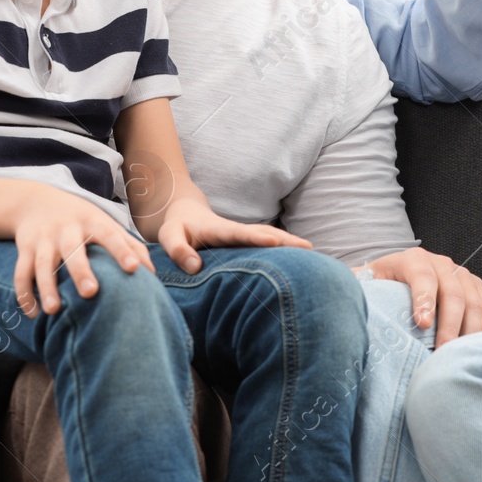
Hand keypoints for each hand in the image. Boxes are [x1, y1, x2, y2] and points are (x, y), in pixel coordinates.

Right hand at [12, 185, 152, 315]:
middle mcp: (67, 229)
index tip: (134, 268)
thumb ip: (130, 245)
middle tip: (90, 293)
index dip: (122, 251)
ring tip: (54, 310)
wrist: (36, 201)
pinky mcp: (25, 249)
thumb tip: (152, 273)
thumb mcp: (105, 223)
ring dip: (47, 287)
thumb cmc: (81, 219)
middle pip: (72, 249)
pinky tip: (33, 313)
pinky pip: (21, 272)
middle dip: (80, 271)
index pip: (110, 235)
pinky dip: (25, 294)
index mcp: (92, 222)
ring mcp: (44, 239)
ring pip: (43, 263)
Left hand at [154, 197, 311, 273]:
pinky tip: (301, 258)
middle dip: (286, 240)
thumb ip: (178, 251)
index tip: (274, 243)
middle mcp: (236, 231)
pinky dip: (285, 249)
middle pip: (265, 234)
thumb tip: (196, 268)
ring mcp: (244, 236)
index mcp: (218, 230)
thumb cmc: (176, 227)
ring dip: (290, 244)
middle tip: (308, 248)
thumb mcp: (169, 237)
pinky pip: (269, 244)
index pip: (240, 234)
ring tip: (312, 253)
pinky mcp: (247, 242)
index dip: (257, 238)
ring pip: (271, 237)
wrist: (184, 213)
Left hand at [364, 247, 481, 347]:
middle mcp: (441, 262)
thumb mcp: (366, 284)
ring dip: (469, 331)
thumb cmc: (381, 287)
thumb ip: (356, 289)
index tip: (422, 325)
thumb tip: (343, 304)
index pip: (422, 276)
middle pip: (453, 292)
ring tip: (457, 356)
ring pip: (474, 301)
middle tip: (442, 352)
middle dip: (449, 325)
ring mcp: (462, 274)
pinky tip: (476, 348)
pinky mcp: (476, 288)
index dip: (424, 299)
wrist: (399, 276)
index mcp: (412, 259)